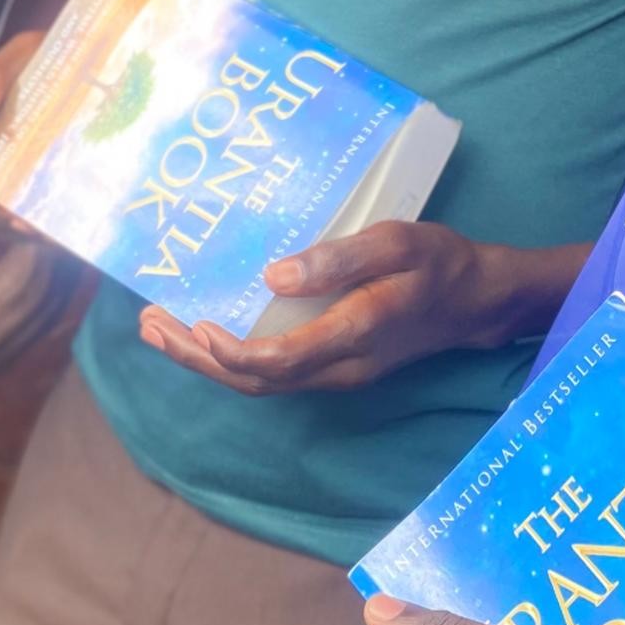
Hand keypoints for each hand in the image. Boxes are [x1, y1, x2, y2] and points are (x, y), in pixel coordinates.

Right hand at [0, 29, 45, 228]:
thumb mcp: (19, 53)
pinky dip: (40, 227)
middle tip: (19, 220)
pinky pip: (32, 213)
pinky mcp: (41, 180)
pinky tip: (59, 229)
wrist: (85, 56)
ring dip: (14, 229)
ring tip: (40, 229)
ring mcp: (13, 172)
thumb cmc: (43, 52)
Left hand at [137, 221, 511, 395]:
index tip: (193, 322)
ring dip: (206, 361)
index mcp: (356, 333)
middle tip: (149, 326)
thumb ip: (340, 258)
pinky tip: (206, 332)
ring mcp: (337, 373)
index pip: (282, 359)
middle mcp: (341, 367)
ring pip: (262, 382)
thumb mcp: (397, 242)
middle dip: (197, 358)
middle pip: (257, 380)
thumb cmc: (437, 262)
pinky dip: (232, 357)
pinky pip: (275, 372)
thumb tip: (273, 275)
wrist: (475, 301)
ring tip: (160, 331)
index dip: (231, 351)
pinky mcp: (334, 366)